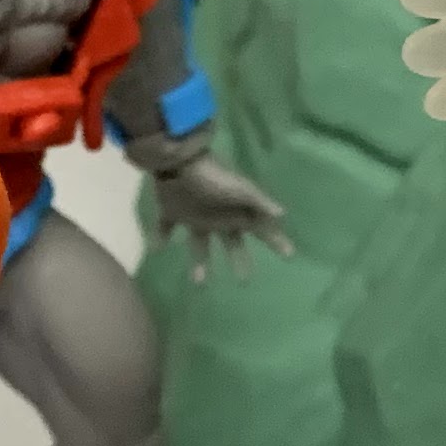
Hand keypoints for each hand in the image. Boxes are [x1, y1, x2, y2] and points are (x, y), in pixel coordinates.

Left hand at [154, 153, 290, 280]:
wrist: (179, 162)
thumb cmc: (214, 178)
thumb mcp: (241, 189)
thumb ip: (260, 202)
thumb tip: (282, 214)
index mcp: (236, 213)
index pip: (261, 231)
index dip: (276, 241)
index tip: (290, 256)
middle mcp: (218, 218)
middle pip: (232, 244)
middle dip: (239, 260)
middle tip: (244, 282)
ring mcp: (194, 216)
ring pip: (199, 244)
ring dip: (200, 263)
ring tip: (200, 283)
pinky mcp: (172, 211)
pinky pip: (165, 227)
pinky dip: (159, 238)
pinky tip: (156, 250)